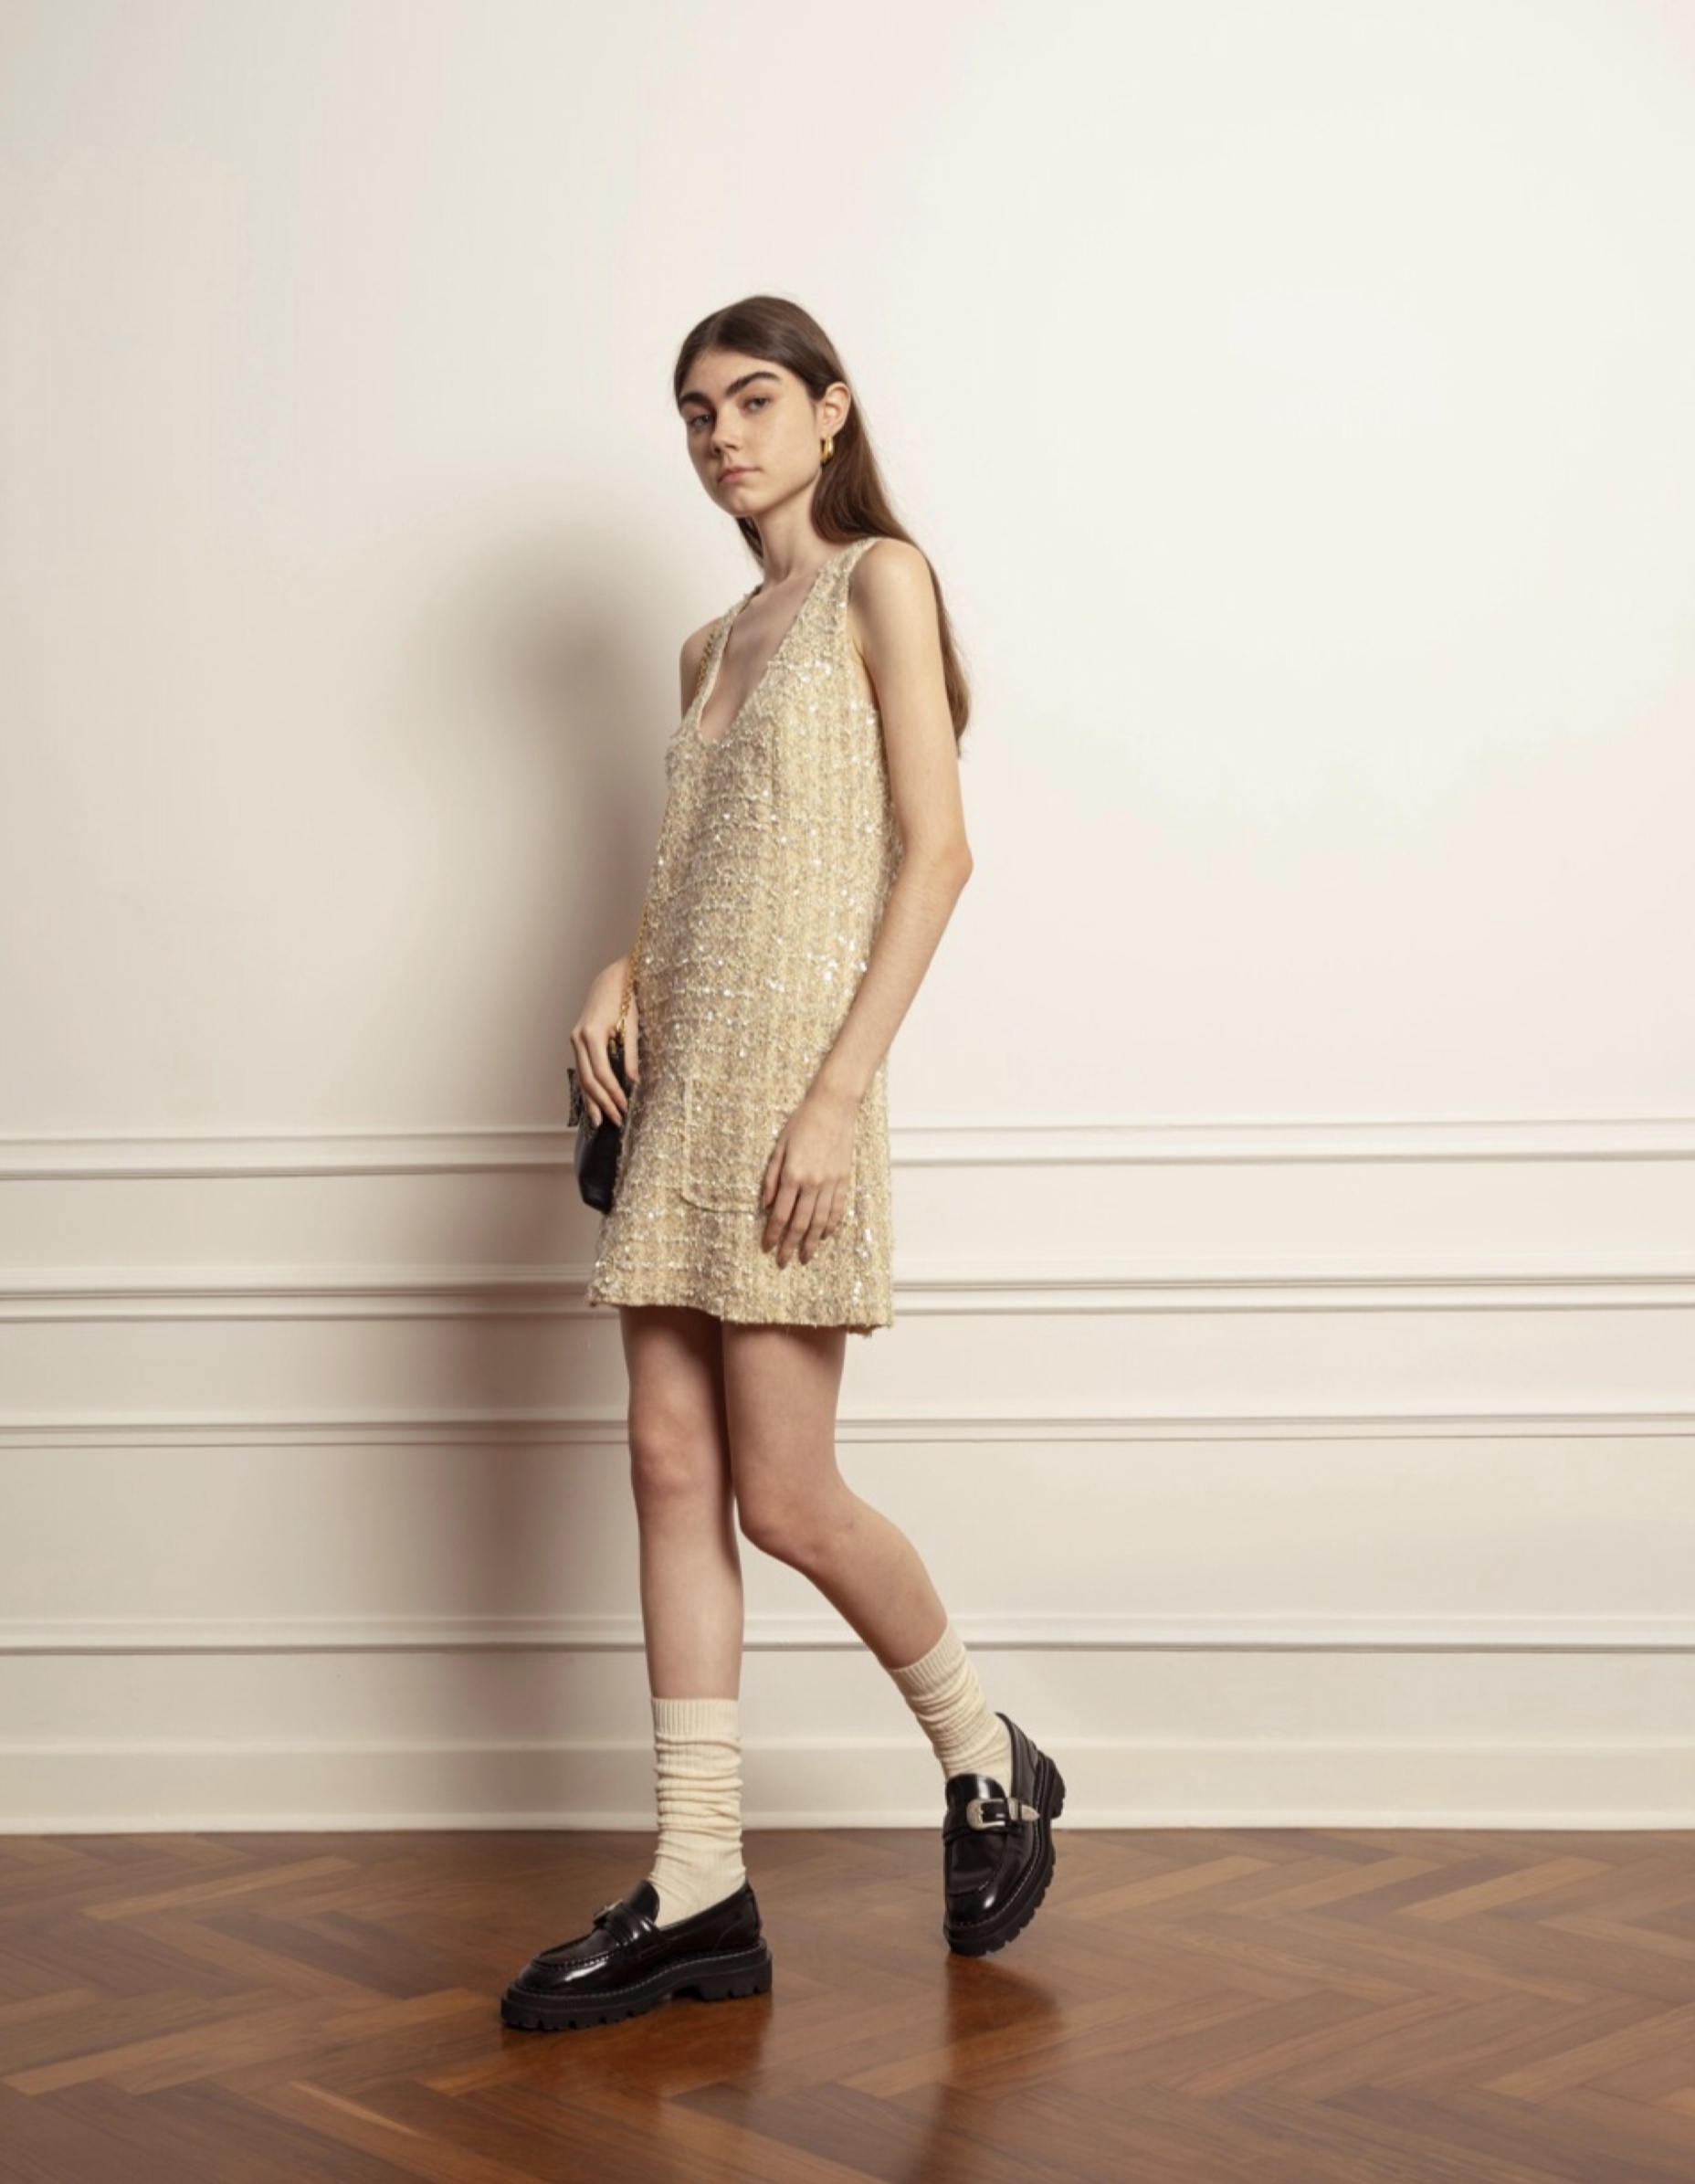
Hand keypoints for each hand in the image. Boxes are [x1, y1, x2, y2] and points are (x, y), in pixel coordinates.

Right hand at [570, 956, 638, 1126]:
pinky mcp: (578, 1042)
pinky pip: (582, 1070)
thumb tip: (634, 1082)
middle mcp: (578, 1038)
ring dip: (592, 1101)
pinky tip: (593, 1103)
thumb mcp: (632, 1026)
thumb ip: (631, 1055)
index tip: (624, 1107)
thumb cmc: (625, 999)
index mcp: (592, 1034)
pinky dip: (588, 1088)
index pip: (602, 1073)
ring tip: (601, 1121)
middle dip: (602, 1102)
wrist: (611, 979)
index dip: (613, 1093)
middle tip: (616, 1120)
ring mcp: (575, 1040)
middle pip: (588, 1080)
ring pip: (582, 1077)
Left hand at [761, 1082, 858, 1267]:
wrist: (833, 1107)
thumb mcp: (778, 1148)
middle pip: (800, 1223)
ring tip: (805, 1256)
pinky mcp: (844, 1178)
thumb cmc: (801, 1123)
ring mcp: (831, 1182)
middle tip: (784, 1261)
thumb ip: (770, 1178)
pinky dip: (831, 1224)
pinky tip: (824, 1235)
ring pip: (820, 1221)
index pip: (780, 1214)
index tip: (767, 1247)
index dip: (773, 1234)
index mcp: (792, 1175)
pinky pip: (837, 1208)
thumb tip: (764, 1206)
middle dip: (790, 1245)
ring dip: (811, 1242)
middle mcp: (813, 1183)